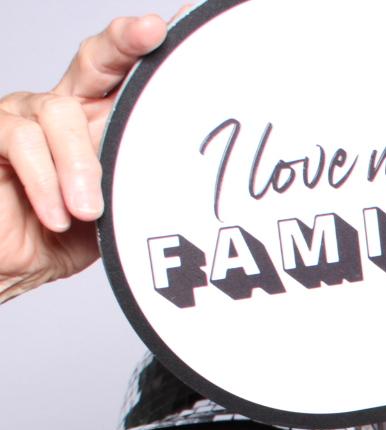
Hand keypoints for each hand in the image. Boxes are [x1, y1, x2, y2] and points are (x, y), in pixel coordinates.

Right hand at [0, 14, 167, 302]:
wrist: (13, 266)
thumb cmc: (66, 237)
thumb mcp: (118, 209)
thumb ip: (141, 181)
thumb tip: (191, 174)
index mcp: (101, 121)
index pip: (128, 79)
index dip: (147, 51)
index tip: (170, 30)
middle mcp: (65, 108)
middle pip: (95, 61)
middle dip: (123, 43)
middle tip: (148, 33)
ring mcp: (25, 116)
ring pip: (60, 112)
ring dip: (79, 165)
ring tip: (88, 211)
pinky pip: (22, 140)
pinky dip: (46, 181)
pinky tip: (59, 215)